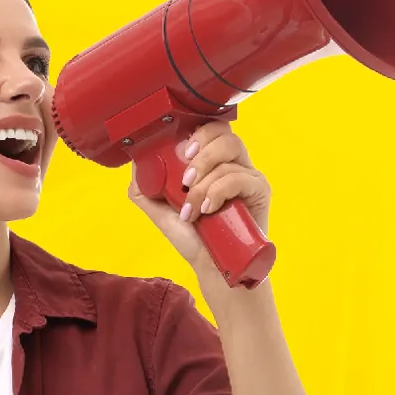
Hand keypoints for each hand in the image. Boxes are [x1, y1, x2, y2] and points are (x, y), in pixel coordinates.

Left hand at [127, 121, 271, 277]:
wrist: (211, 266)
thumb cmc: (192, 236)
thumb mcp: (159, 207)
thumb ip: (145, 184)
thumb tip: (135, 159)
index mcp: (212, 160)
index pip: (209, 128)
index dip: (195, 132)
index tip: (181, 151)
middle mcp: (232, 162)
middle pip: (223, 133)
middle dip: (200, 152)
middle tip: (184, 179)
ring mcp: (248, 174)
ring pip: (230, 151)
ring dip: (204, 179)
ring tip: (191, 205)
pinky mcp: (259, 190)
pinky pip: (239, 177)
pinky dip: (218, 191)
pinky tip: (208, 209)